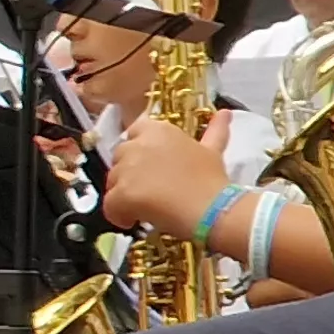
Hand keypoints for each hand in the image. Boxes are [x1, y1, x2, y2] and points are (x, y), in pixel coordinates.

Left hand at [98, 113, 227, 235]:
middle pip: (119, 158)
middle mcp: (137, 144)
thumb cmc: (212, 179)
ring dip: (124, 195)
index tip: (151, 166)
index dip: (139, 151)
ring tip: (146, 206)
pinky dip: (118, 215)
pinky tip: (134, 220)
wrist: (212, 208)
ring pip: (112, 182)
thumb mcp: (212, 150)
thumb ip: (214, 130)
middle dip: (129, 173)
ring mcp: (126, 168)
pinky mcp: (121, 193)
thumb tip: (224, 113)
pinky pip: (109, 205)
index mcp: (158, 130)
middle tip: (150, 188)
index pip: (134, 132)